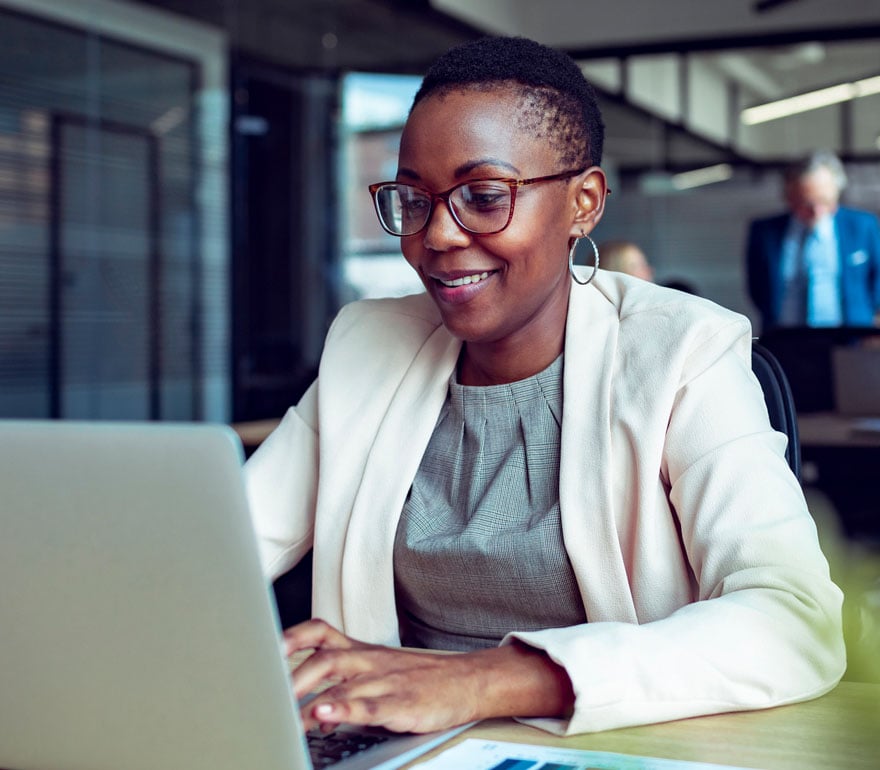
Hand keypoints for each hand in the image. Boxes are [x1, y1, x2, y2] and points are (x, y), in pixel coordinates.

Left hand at [284, 618, 573, 733]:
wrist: (466, 681)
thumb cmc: (418, 677)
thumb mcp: (377, 668)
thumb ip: (341, 681)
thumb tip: (304, 706)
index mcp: (360, 651)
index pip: (320, 632)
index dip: (290, 638)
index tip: (262, 647)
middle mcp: (367, 661)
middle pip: (322, 659)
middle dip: (290, 678)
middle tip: (264, 695)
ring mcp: (383, 681)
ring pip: (340, 681)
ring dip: (307, 694)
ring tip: (284, 709)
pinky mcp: (400, 703)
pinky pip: (368, 704)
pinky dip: (343, 708)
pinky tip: (323, 715)